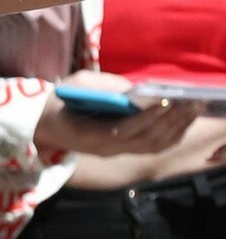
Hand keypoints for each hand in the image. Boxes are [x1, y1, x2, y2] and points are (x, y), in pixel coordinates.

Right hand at [36, 86, 197, 159]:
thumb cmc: (62, 102)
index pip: (124, 130)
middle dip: (171, 120)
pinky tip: (184, 121)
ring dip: (176, 128)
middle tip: (191, 101)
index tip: (166, 101)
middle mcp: (107, 149)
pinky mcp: (123, 150)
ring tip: (194, 109)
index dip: (147, 117)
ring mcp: (116, 152)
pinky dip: (172, 135)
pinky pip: (153, 147)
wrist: (46, 125)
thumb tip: (136, 89)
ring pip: (154, 146)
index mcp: (90, 135)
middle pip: (146, 140)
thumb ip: (105, 86)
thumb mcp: (77, 86)